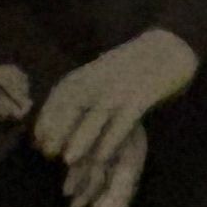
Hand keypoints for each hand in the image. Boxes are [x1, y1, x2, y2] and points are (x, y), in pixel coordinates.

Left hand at [34, 30, 199, 206]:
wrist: (168, 47)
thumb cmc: (129, 69)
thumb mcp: (99, 77)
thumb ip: (80, 98)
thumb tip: (55, 128)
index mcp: (86, 74)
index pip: (59, 96)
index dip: (46, 120)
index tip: (38, 144)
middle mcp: (99, 79)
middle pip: (73, 105)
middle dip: (58, 130)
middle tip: (48, 155)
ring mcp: (121, 87)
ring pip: (96, 115)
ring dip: (81, 136)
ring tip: (68, 159)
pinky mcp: (142, 96)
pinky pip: (124, 120)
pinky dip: (112, 137)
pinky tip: (105, 156)